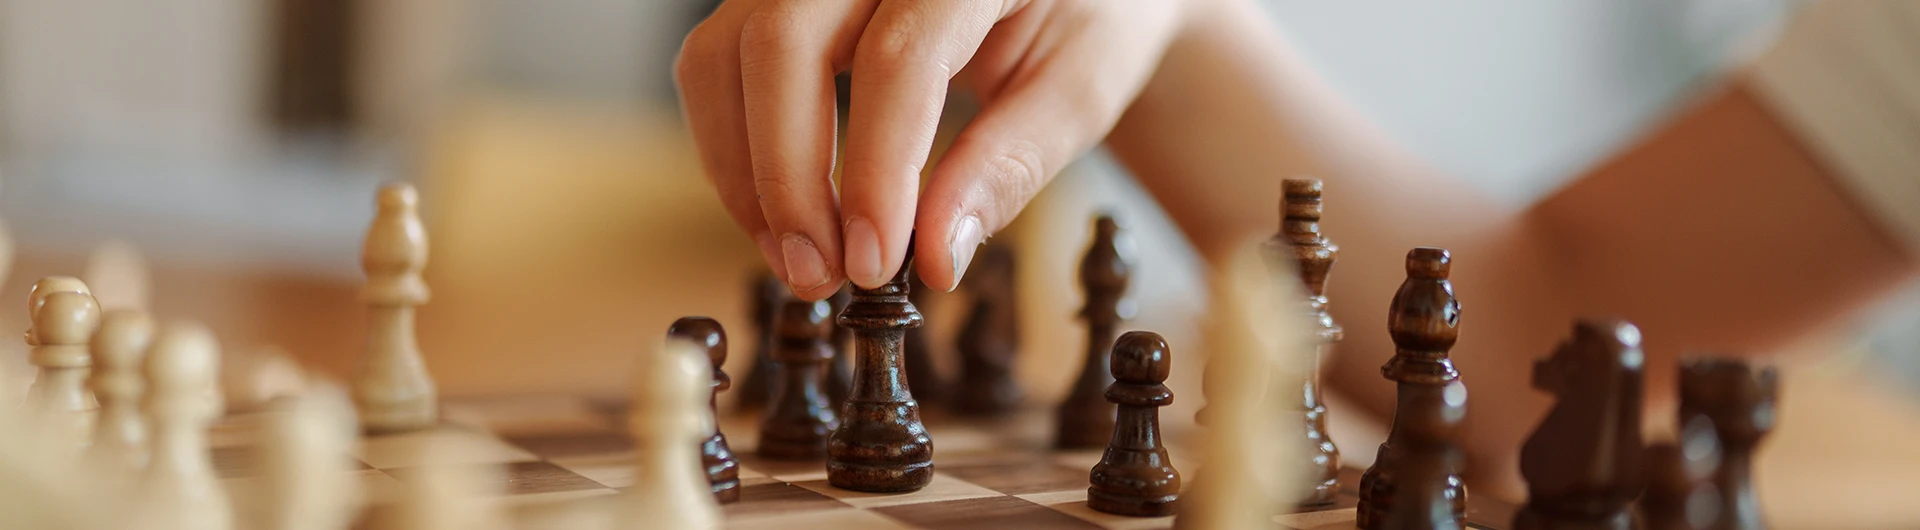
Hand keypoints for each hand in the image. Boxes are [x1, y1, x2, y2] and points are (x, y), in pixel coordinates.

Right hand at [677, 0, 1195, 298]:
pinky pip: (722, 58)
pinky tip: (786, 214)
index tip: (874, 265)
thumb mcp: (1082, 87)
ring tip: (802, 260)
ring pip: (730, 50)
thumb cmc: (1091, 14)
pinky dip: (736, 147)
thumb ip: (1011, 165)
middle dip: (786, 175)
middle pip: (783, 41)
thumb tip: (936, 257)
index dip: (873, 171)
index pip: (898, 58)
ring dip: (746, 169)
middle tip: (822, 277)